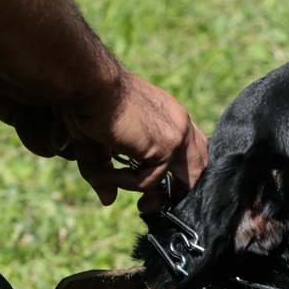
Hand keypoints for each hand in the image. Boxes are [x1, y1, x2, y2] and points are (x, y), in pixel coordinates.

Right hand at [63, 70, 208, 209]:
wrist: (88, 83)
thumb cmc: (88, 102)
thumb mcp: (97, 142)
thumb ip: (106, 171)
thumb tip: (108, 200)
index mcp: (171, 116)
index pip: (193, 150)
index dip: (180, 174)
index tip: (155, 191)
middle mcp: (181, 124)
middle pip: (200, 168)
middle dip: (179, 192)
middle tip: (147, 205)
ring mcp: (178, 137)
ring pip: (179, 181)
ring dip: (145, 191)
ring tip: (112, 180)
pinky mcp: (167, 148)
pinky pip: (148, 182)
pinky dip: (121, 182)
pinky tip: (103, 171)